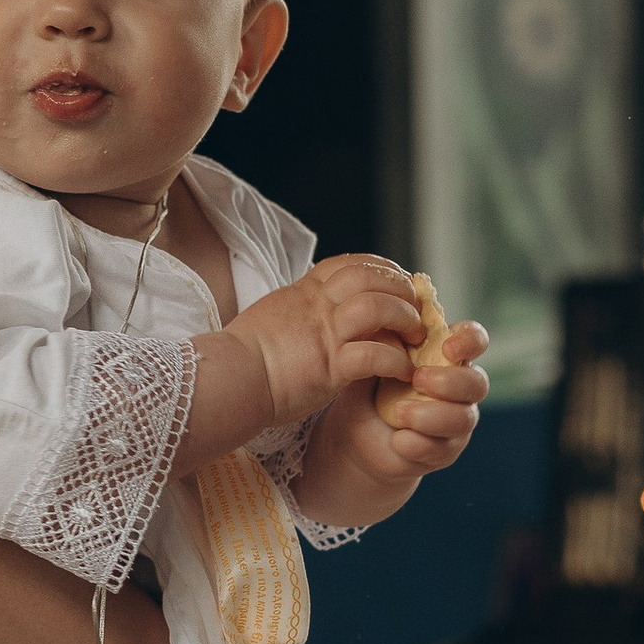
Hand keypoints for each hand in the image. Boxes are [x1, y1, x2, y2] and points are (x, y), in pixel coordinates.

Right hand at [223, 255, 425, 430]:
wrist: (228, 380)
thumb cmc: (245, 356)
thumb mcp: (273, 314)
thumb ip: (300, 307)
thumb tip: (314, 307)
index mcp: (304, 292)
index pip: (350, 263)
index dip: (381, 268)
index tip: (397, 281)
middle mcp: (317, 306)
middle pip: (370, 277)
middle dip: (401, 290)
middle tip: (415, 310)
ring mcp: (324, 334)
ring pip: (376, 307)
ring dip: (403, 319)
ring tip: (413, 337)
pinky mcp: (330, 367)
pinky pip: (373, 355)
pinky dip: (395, 361)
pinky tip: (402, 370)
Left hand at [295, 317, 491, 524]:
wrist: (354, 431)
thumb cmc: (368, 383)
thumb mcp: (370, 356)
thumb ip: (384, 337)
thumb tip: (387, 318)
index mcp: (446, 355)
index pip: (474, 340)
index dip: (470, 340)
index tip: (448, 344)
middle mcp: (459, 387)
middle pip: (477, 383)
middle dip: (451, 381)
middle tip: (418, 379)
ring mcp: (454, 421)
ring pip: (464, 419)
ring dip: (433, 415)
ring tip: (400, 412)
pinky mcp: (442, 451)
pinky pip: (442, 449)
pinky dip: (419, 443)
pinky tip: (399, 439)